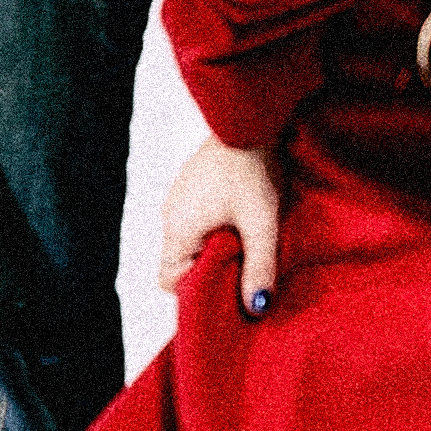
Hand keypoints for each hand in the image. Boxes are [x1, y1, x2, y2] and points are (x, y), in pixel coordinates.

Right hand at [160, 137, 284, 315]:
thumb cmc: (251, 171)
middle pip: (181, 262)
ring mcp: (179, 199)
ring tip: (247, 241)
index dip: (196, 290)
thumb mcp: (261, 224)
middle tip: (244, 267)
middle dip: (211, 270)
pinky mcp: (192, 187)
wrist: (248, 122)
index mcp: (178, 230)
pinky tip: (242, 220)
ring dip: (216, 248)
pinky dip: (215, 228)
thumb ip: (259, 267)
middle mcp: (170, 216)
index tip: (228, 287)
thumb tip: (256, 308)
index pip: (169, 279)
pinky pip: (197, 221)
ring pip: (191, 241)